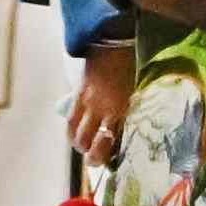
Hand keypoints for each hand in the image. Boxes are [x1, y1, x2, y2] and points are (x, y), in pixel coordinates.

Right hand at [68, 33, 143, 167]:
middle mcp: (100, 109)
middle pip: (86, 141)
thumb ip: (128, 113)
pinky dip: (72, 128)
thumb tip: (123, 131)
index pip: (108, 141)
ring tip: (83, 146)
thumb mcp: (134, 93)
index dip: (105, 155)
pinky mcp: (77, 94)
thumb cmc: (130, 66)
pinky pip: (70, 118)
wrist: (113, 41)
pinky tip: (77, 130)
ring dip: (77, 143)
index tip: (110, 163)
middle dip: (89, 155)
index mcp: (119, 110)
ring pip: (74, 132)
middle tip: (95, 159)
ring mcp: (86, 102)